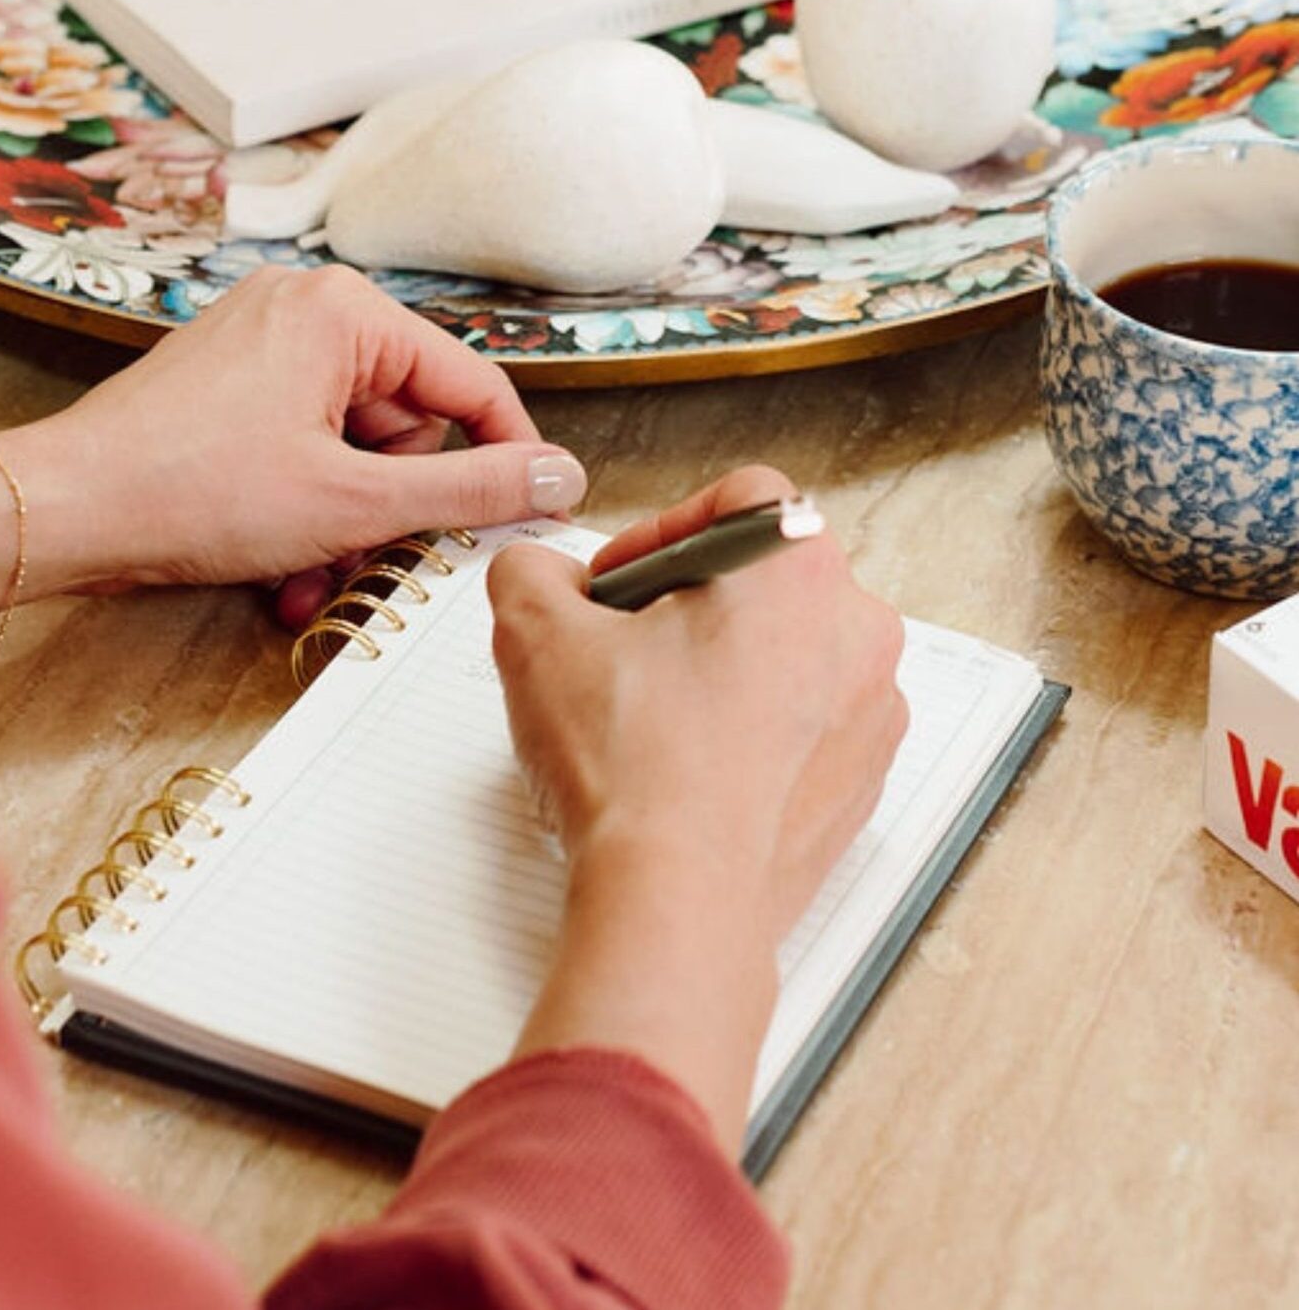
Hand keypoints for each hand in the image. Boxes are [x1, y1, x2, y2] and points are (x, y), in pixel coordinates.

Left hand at [0, 265, 585, 675]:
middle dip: (391, 506)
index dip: (507, 459)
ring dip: (344, 524)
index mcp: (344, 312)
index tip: (533, 512)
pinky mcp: (228, 386)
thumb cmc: (186, 491)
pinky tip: (278, 568)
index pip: (470, 383)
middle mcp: (304, 310)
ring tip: (309, 575)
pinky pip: (302, 447)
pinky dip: (302, 509)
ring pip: (353, 447)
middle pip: (408, 420)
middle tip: (374, 557)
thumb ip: (470, 488)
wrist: (61, 512)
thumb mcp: (355, 502)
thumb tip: (555, 477)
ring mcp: (261, 345)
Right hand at [487, 466, 905, 1147]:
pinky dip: (754, 735)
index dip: (663, 528)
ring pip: (790, 654)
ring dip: (725, 669)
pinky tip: (689, 766)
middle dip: (691, 603)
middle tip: (627, 648)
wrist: (677, 904)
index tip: (622, 582)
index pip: (739, 496)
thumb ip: (530, 571)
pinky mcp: (863, 784)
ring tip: (655, 715)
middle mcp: (858, 630)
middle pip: (767, 578)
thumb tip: (540, 574)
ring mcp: (871, 713)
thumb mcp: (537, 633)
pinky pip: (809, 728)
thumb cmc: (635, 772)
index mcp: (799, 566)